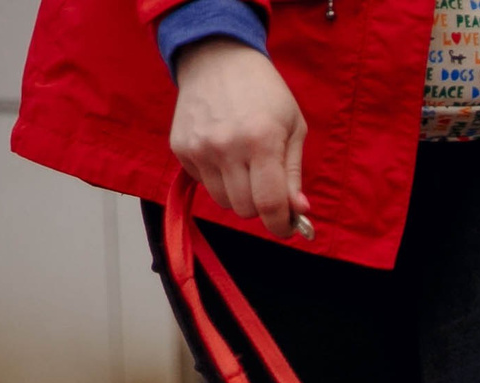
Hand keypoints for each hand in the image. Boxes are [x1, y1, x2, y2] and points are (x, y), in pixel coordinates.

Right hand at [170, 40, 310, 238]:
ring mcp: (199, 148)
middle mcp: (226, 147)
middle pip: (245, 209)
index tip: (287, 227)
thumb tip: (298, 211)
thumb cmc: (265, 93)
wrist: (217, 59)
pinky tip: (225, 154)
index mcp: (261, 141)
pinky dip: (218, 179)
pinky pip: (204, 184)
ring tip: (246, 167)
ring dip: (239, 195)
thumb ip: (294, 174)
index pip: (269, 204)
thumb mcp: (294, 128)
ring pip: (223, 201)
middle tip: (268, 188)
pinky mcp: (180, 148)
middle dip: (262, 207)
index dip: (280, 225)